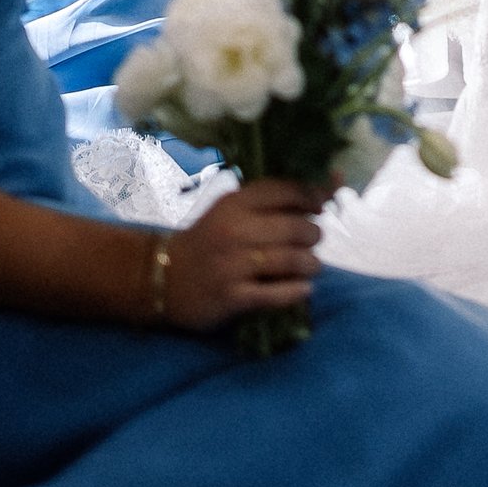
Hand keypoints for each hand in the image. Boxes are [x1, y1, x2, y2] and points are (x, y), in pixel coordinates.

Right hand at [161, 176, 322, 331]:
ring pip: (292, 260)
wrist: (162, 276)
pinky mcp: (231, 296)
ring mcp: (232, 265)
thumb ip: (269, 201)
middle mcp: (234, 230)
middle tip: (313, 240)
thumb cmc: (207, 239)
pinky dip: (296, 291)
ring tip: (311, 266)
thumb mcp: (230, 210)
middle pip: (296, 227)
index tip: (322, 205)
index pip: (286, 190)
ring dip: (310, 264)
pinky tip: (303, 289)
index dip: (313, 195)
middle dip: (313, 235)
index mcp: (235, 203)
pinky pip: (276, 294)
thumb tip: (325, 192)